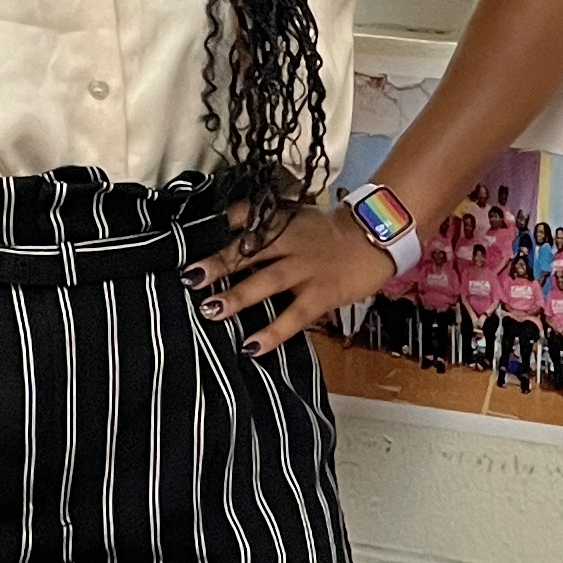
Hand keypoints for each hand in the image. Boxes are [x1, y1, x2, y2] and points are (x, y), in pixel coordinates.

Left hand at [195, 198, 387, 357]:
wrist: (375, 237)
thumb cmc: (333, 232)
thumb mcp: (297, 218)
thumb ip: (265, 228)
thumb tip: (226, 238)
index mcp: (282, 221)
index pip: (244, 217)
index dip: (215, 226)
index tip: (187, 236)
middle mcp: (290, 243)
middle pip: (249, 251)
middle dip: (218, 264)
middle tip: (189, 277)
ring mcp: (306, 269)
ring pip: (266, 281)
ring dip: (237, 296)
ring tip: (211, 310)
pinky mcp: (321, 294)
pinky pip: (294, 315)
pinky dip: (272, 332)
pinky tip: (251, 346)